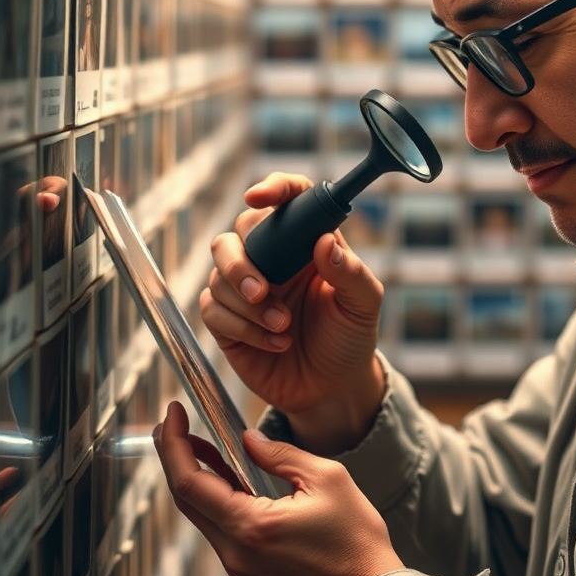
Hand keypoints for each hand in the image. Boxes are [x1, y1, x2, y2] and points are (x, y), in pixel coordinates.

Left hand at [154, 401, 403, 575]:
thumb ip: (282, 455)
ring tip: (201, 444)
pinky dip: (215, 498)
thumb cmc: (356, 540)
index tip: (172, 415)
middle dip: (175, 456)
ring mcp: (240, 567)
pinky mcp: (249, 572)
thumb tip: (250, 440)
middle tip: (176, 424)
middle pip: (186, 500)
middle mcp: (236, 552)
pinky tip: (227, 477)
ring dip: (196, 477)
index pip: (190, 483)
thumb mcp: (327, 479)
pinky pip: (220, 529)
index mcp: (251, 526)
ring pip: (201, 515)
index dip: (173, 445)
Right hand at [203, 173, 384, 450]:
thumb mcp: (363, 304)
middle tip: (263, 290)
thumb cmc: (350, 337)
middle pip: (238, 233)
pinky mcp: (227, 320)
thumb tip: (325, 241)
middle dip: (242, 262)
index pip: (289, 199)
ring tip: (283, 327)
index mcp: (307, 242)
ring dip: (248, 304)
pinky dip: (242, 327)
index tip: (257, 197)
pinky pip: (212, 309)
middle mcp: (274, 258)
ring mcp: (246, 287)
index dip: (273, 188)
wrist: (332, 388)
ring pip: (219, 273)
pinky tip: (274, 343)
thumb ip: (349, 272)